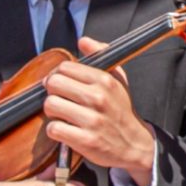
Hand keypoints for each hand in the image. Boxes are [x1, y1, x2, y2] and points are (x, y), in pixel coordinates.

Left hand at [42, 35, 154, 185]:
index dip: (59, 75)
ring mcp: (91, 120)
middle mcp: (98, 98)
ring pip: (50, 105)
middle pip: (54, 84)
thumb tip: (83, 41)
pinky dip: (55, 130)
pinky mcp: (85, 140)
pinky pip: (53, 129)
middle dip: (53, 92)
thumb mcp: (119, 79)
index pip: (65, 67)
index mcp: (104, 81)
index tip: (63, 84)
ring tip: (63, 114)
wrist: (134, 144)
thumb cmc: (122, 111)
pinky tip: (66, 129)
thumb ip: (102, 55)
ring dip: (52, 112)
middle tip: (61, 98)